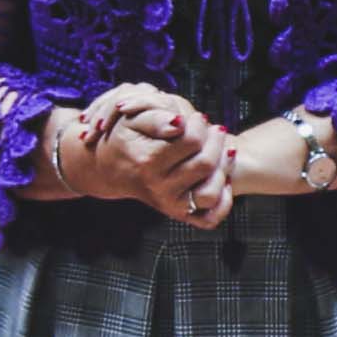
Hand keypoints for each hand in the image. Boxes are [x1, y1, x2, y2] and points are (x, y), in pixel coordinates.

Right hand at [61, 85, 223, 218]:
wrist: (112, 167)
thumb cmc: (127, 137)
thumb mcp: (134, 119)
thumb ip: (156, 118)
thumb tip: (178, 124)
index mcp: (147, 162)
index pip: (191, 141)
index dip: (199, 124)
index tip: (197, 117)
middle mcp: (158, 188)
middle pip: (205, 164)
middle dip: (215, 141)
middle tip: (213, 130)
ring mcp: (170, 205)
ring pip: (211, 192)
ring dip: (224, 168)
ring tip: (222, 151)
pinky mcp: (179, 215)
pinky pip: (210, 218)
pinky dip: (223, 200)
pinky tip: (220, 176)